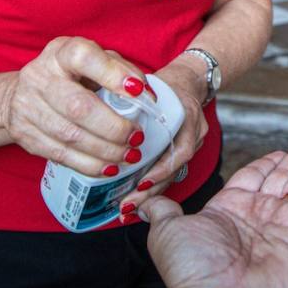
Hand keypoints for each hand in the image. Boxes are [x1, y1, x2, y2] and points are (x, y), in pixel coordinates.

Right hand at [3, 37, 142, 175]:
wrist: (21, 94)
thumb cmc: (70, 76)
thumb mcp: (94, 61)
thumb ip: (120, 71)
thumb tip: (147, 97)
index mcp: (61, 53)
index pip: (85, 58)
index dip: (113, 75)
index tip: (139, 92)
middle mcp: (39, 76)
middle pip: (78, 106)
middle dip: (113, 127)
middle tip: (136, 137)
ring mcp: (27, 106)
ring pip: (70, 136)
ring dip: (105, 150)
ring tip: (128, 155)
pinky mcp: (24, 134)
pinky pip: (60, 155)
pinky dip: (89, 164)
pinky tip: (108, 166)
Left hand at [121, 62, 209, 213]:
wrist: (190, 79)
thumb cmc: (165, 83)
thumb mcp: (147, 87)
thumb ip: (127, 101)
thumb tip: (92, 117)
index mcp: (186, 115)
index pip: (179, 150)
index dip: (161, 170)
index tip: (141, 183)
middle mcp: (194, 133)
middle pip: (175, 169)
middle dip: (151, 191)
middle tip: (128, 205)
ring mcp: (194, 144)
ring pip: (174, 174)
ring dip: (152, 193)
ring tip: (129, 209)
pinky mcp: (187, 150)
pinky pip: (172, 171)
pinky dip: (155, 185)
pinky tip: (138, 199)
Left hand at [142, 142, 287, 287]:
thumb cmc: (193, 269)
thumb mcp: (166, 231)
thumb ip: (162, 211)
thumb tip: (143, 203)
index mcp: (226, 210)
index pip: (250, 177)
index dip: (265, 163)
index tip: (278, 152)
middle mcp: (254, 217)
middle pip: (278, 179)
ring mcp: (278, 225)